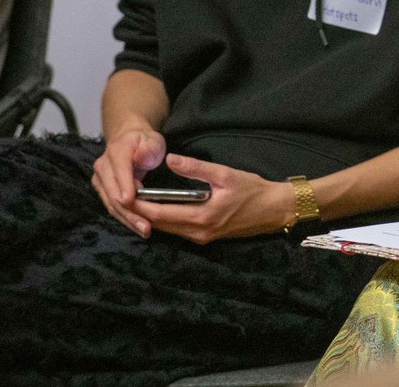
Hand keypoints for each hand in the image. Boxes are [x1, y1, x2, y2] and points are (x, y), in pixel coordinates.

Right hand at [91, 126, 166, 236]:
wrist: (128, 140)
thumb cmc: (143, 141)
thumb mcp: (152, 140)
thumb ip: (148, 148)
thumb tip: (142, 157)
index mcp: (117, 152)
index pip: (120, 171)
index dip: (125, 186)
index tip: (131, 201)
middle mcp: (103, 167)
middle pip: (114, 193)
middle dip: (129, 211)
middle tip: (145, 225)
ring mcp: (100, 180)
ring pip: (112, 204)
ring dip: (127, 219)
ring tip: (144, 230)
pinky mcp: (102, 190)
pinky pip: (113, 207)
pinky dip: (125, 218)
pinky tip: (138, 227)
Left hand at [130, 154, 296, 243]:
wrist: (274, 210)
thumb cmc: (253, 190)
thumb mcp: (225, 174)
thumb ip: (196, 168)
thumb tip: (169, 160)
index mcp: (201, 217)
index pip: (159, 213)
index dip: (140, 204)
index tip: (125, 192)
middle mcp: (197, 233)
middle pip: (158, 225)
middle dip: (140, 212)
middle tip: (124, 196)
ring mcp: (201, 238)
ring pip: (167, 229)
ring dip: (151, 217)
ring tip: (136, 200)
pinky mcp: (205, 237)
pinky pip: (177, 230)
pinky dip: (164, 219)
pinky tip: (158, 207)